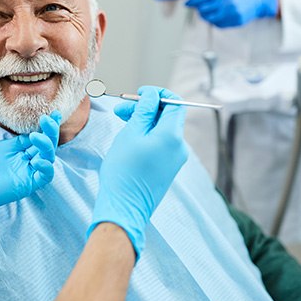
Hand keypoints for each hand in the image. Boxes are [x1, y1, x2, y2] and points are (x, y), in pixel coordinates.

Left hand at [0, 110, 60, 237]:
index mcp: (8, 149)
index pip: (33, 136)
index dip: (44, 125)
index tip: (50, 113)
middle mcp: (17, 161)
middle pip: (43, 145)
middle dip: (50, 131)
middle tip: (49, 118)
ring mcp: (20, 173)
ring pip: (46, 159)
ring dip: (47, 146)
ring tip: (36, 136)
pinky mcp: (21, 186)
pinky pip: (43, 178)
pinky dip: (46, 168)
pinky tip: (38, 158)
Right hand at [88, 87, 187, 257]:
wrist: (124, 207)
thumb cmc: (123, 171)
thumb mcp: (131, 134)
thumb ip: (144, 111)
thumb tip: (152, 95)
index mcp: (172, 136)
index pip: (174, 103)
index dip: (157, 94)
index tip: (139, 93)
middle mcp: (179, 146)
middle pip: (167, 116)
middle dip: (146, 108)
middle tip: (121, 109)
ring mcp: (175, 158)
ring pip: (163, 129)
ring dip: (144, 121)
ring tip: (121, 121)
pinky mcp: (168, 168)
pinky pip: (161, 143)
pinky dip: (147, 135)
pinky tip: (130, 137)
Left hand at [186, 0, 277, 27]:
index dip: (192, 2)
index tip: (187, 4)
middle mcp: (226, 4)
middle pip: (204, 11)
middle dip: (201, 11)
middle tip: (202, 9)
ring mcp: (231, 13)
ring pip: (210, 20)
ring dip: (208, 17)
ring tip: (213, 13)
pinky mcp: (235, 21)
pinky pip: (219, 25)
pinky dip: (217, 22)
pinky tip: (221, 17)